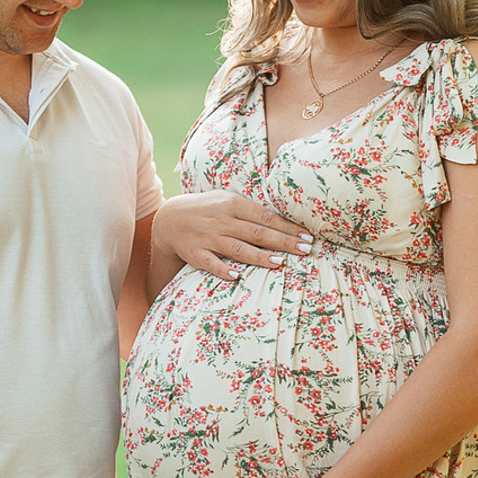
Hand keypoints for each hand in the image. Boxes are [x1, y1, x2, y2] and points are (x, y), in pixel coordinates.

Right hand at [155, 192, 309, 283]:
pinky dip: (223, 269)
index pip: (266, 217)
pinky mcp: (196, 253)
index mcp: (234, 204)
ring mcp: (209, 238)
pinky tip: (236, 276)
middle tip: (305, 250)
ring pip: (238, 248)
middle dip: (283, 242)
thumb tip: (284, 223)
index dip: (288, 227)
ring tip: (279, 263)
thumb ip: (252, 211)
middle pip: (257, 233)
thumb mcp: (228, 201)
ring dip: (259, 256)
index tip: (307, 236)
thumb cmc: (208, 210)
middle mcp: (223, 220)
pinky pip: (211, 263)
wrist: (170, 219)